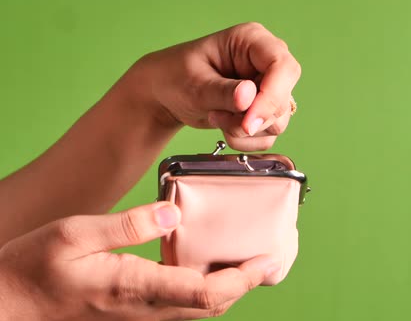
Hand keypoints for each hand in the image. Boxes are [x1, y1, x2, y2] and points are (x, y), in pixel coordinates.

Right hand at [0, 202, 278, 320]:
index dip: (244, 280)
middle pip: (212, 306)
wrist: (9, 305)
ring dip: (230, 289)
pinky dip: (207, 290)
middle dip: (247, 285)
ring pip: (199, 310)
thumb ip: (128, 224)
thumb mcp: (75, 234)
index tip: (268, 261)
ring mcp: (141, 316)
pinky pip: (182, 306)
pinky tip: (210, 267)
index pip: (206, 294)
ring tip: (250, 261)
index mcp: (135, 288)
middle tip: (270, 258)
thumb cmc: (35, 268)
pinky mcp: (134, 313)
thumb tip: (174, 213)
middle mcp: (145, 309)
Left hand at [127, 22, 301, 150]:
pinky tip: (223, 126)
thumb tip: (249, 98)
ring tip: (215, 117)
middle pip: (283, 97)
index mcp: (252, 40)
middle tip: (219, 118)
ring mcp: (268, 88)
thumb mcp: (194, 84)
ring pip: (277, 120)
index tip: (248, 122)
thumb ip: (223, 92)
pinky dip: (245, 140)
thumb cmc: (175, 76)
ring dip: (244, 130)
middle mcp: (266, 62)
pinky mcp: (265, 110)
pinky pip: (268, 135)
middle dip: (252, 118)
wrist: (165, 93)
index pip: (282, 66)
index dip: (271, 96)